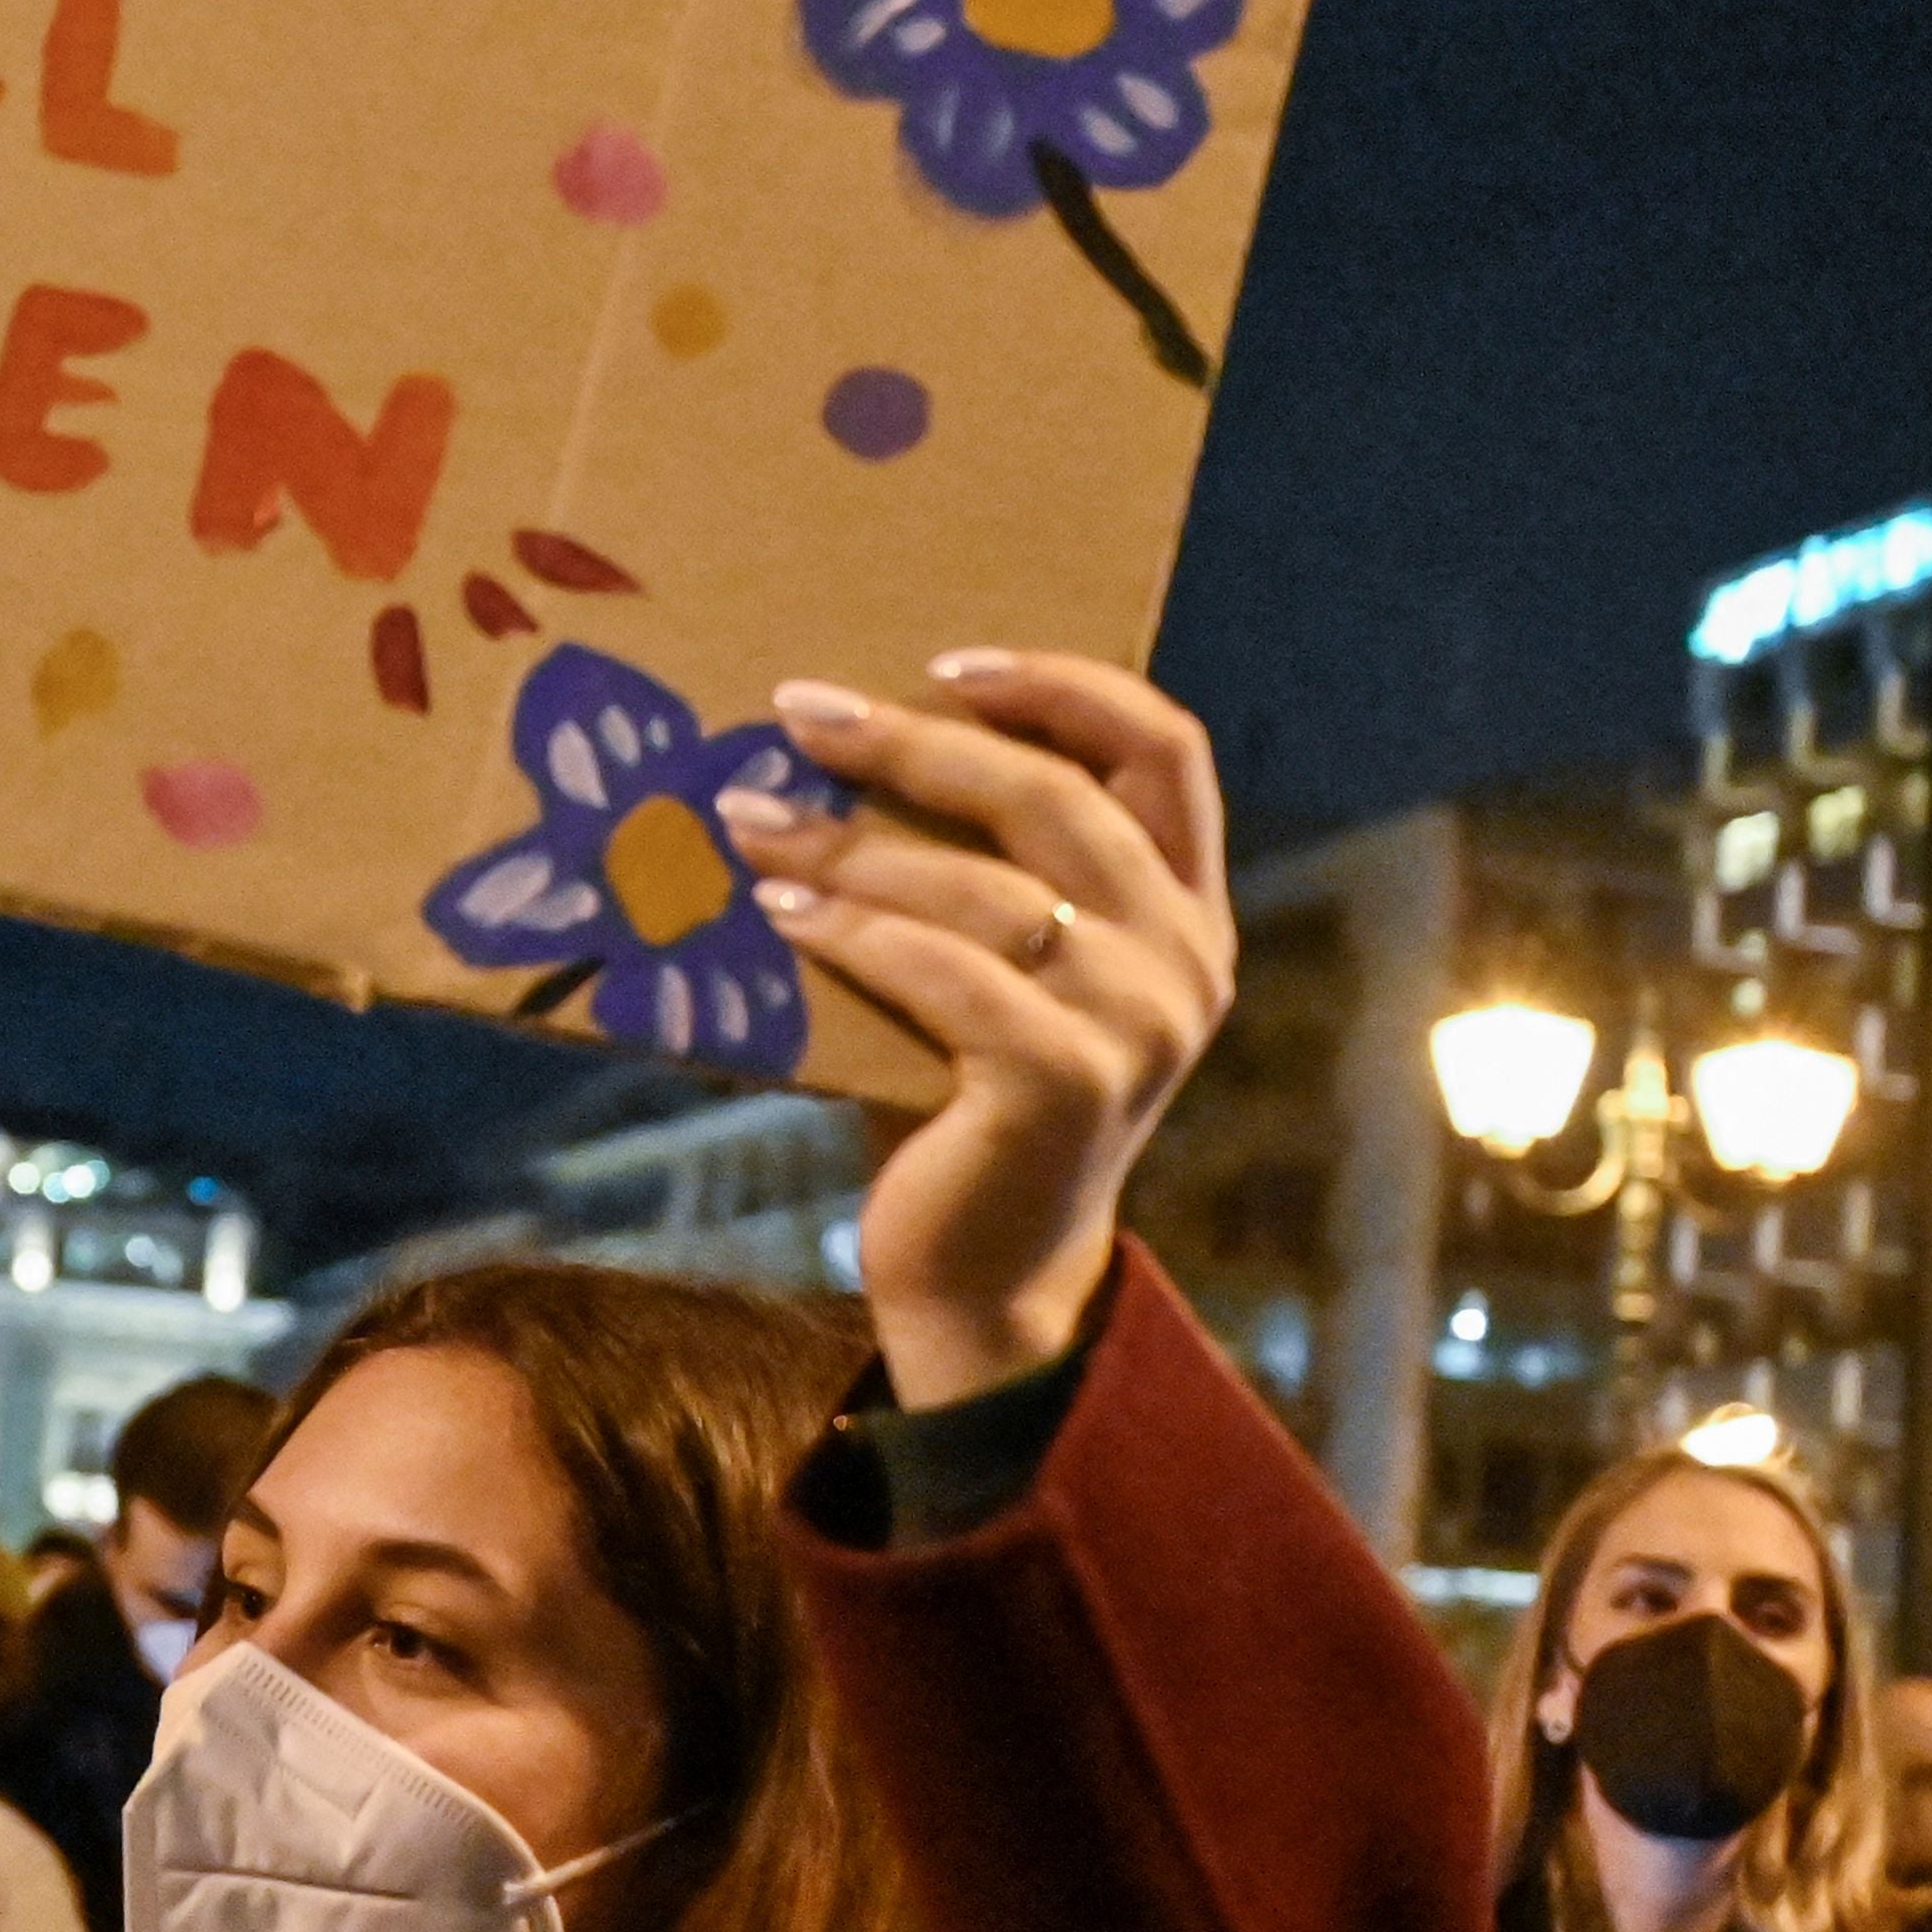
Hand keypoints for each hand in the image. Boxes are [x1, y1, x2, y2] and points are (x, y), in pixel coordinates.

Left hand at [728, 650, 1237, 1406]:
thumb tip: (833, 743)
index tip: (944, 659)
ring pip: (986, 889)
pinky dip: (851, 933)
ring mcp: (1140, 1025)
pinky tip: (775, 911)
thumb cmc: (960, 1097)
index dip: (1063, 684)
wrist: (982, 1272)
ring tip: (744, 818)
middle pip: (1059, 798)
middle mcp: (1187, 958)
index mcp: (1185, 909)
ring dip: (850, 845)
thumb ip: (978, 870)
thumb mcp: (994, 968)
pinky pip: (946, 975)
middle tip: (798, 711)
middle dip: (916, 743)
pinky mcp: (1067, 1086)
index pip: (1165, 749)